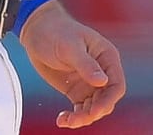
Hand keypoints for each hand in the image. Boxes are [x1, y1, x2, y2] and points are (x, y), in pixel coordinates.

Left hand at [19, 0, 126, 128]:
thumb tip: (102, 82)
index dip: (108, 101)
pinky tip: (62, 119)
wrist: (37, 31)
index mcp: (107, 57)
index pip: (116, 85)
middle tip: (76, 119)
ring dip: (83, 117)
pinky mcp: (76, 90)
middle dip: (94, 112)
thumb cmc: (56, 31)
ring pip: (94, 107)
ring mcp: (89, 82)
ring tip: (66, 121)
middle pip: (106, 100)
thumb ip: (86, 64)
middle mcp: (101, 71)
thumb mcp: (70, 46)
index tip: (93, 111)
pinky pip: (80, 108)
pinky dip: (73, 116)